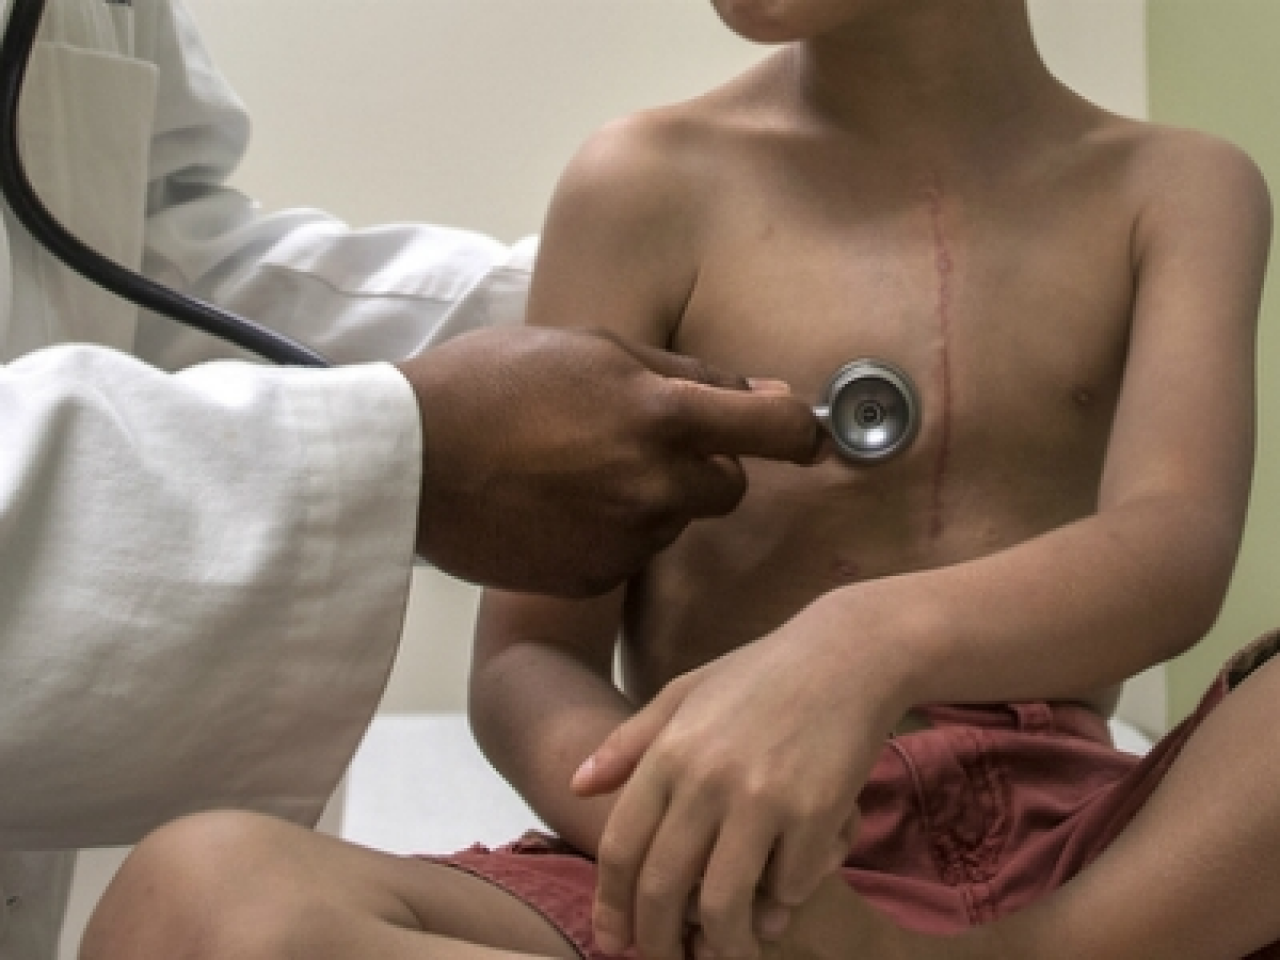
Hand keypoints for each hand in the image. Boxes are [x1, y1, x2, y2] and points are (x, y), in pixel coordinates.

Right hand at [397, 326, 819, 596]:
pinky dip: (612, 534)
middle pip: (729, 486)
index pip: (778, 429)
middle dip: (705, 464)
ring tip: (578, 471)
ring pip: (674, 519)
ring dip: (651, 498)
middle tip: (640, 440)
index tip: (797, 433)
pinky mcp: (595, 579)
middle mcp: (657, 486)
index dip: (797, 429)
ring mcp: (626, 540)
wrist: (410, 460)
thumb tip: (762, 391)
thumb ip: (685, 373)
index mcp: (663, 415)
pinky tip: (559, 507)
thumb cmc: (493, 383)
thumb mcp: (592, 346)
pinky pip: (631, 555)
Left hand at [572, 596, 909, 959]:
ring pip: (724, 905)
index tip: (614, 941)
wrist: (847, 653)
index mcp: (669, 751)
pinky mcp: (816, 814)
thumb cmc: (762, 674)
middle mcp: (707, 779)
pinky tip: (779, 901)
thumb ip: (629, 742)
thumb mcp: (685, 693)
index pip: (621, 847)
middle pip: (663, 887)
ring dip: (721, 946)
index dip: (611, 905)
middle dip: (658, 942)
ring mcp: (762, 798)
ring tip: (724, 953)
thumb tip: (576, 783)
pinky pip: (789, 888)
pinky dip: (782, 904)